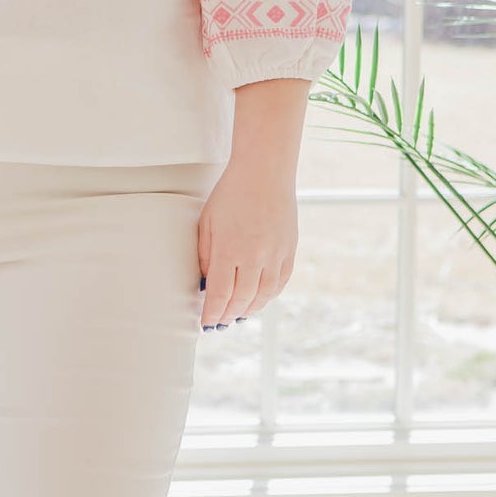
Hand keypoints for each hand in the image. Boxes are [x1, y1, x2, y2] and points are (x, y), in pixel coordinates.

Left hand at [197, 158, 298, 327]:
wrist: (265, 172)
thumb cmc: (231, 193)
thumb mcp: (207, 223)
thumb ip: (206, 256)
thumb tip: (207, 284)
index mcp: (230, 249)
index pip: (220, 294)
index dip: (212, 313)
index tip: (205, 324)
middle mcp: (255, 255)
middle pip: (242, 299)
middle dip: (228, 315)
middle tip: (219, 322)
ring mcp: (276, 253)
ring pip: (264, 295)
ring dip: (249, 309)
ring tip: (238, 315)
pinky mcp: (289, 249)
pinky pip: (281, 282)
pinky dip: (269, 295)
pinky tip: (259, 299)